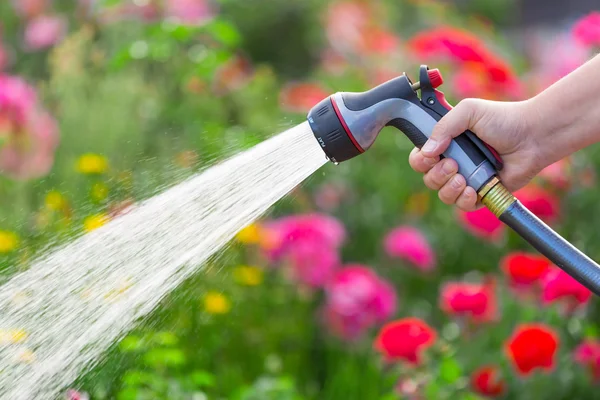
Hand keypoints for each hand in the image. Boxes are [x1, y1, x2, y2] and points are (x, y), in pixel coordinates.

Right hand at [408, 98, 544, 210]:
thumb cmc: (503, 120)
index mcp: (446, 143)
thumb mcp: (469, 111)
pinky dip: (464, 200)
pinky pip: (463, 205)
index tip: (431, 157)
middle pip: (429, 178)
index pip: (420, 158)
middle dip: (437, 175)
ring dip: (449, 189)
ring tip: (464, 179)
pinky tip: (474, 191)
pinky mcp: (482, 193)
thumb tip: (427, 151)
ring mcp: (467, 179)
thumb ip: (443, 126)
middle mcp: (454, 162)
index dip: (420, 161)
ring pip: (443, 194)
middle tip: (454, 164)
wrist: (533, 136)